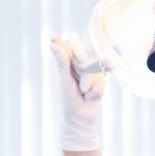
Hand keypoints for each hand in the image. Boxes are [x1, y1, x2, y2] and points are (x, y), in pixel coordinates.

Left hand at [49, 32, 105, 151]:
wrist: (79, 116)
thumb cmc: (67, 98)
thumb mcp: (63, 78)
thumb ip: (62, 59)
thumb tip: (52, 39)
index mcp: (70, 58)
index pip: (76, 44)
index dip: (77, 52)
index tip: (73, 62)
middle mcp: (83, 61)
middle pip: (88, 56)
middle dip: (83, 73)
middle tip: (78, 85)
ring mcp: (94, 69)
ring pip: (96, 68)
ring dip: (89, 83)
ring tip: (84, 92)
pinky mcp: (103, 78)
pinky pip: (102, 80)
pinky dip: (95, 91)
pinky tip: (91, 95)